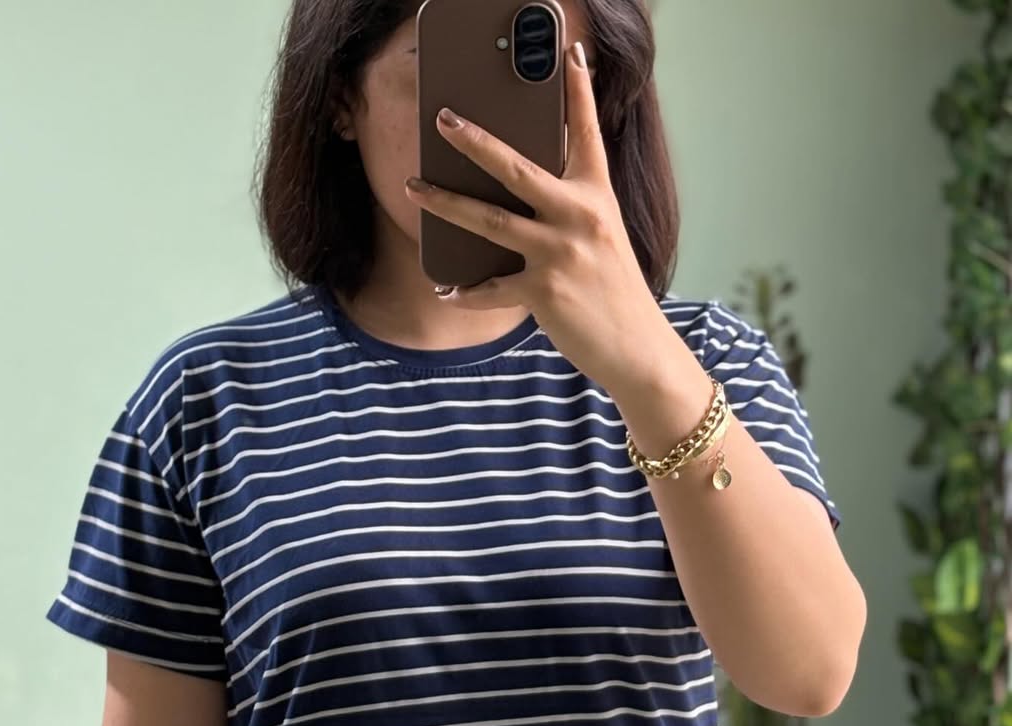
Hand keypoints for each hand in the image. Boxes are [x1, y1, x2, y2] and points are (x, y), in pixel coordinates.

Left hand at [404, 41, 662, 394]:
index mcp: (597, 195)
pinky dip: (466, 292)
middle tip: (443, 120)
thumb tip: (524, 188)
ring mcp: (560, 253)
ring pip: (489, 221)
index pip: (586, 132)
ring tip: (416, 189)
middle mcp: (579, 216)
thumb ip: (572, 207)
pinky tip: (446, 290)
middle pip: (516, 168)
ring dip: (446, 204)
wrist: (636, 345)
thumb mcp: (603, 235)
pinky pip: (491, 288)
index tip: (568, 53)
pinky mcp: (544, 292)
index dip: (578, 91)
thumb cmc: (614, 290)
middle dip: (475, 141)